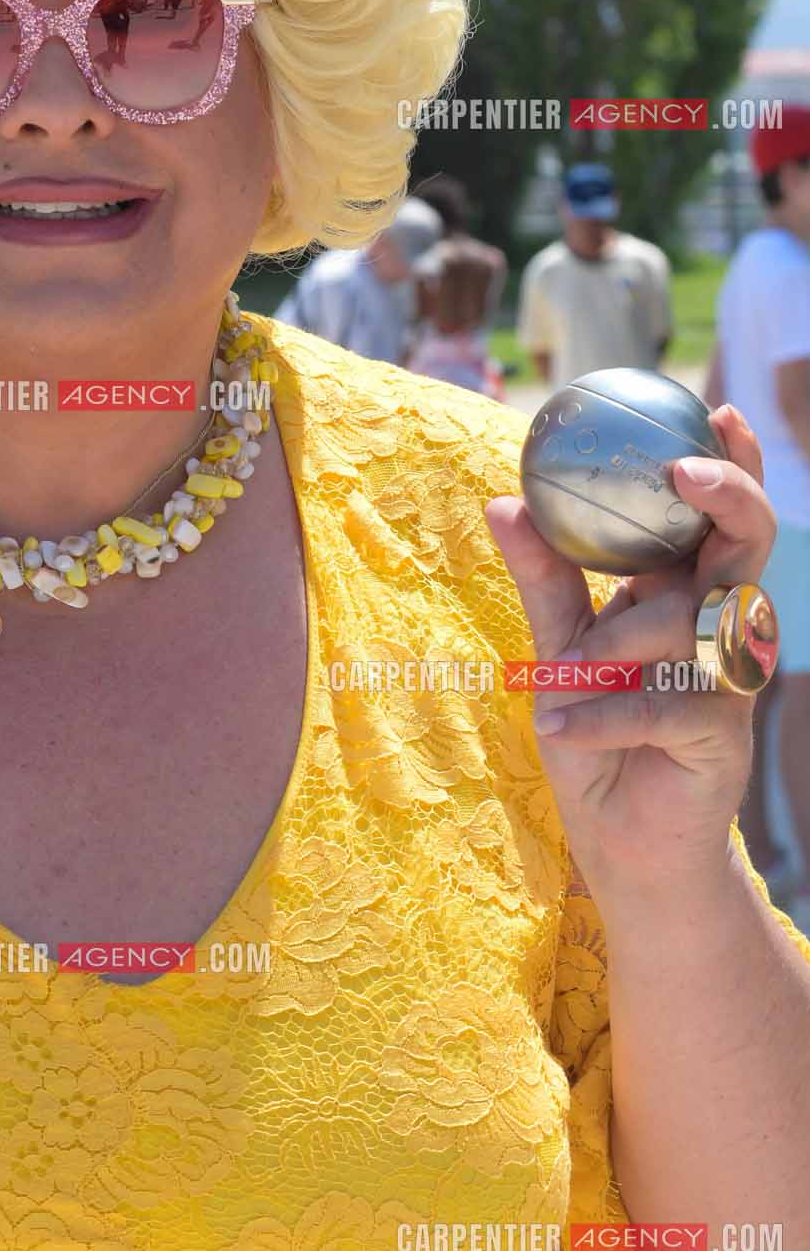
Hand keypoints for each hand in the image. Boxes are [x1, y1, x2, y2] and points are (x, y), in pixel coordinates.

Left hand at [484, 404, 772, 903]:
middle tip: (688, 473)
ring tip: (564, 675)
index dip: (728, 464)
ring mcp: (729, 681)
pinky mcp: (723, 735)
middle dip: (730, 499)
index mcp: (685, 595)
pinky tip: (563, 723)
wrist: (619, 840)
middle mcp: (719, 628)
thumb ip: (544, 580)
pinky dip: (603, 713)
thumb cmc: (593, 734)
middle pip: (746, 546)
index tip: (713, 410)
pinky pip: (662, 704)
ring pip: (688, 622)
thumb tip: (503, 500)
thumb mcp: (558, 649)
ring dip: (616, 642)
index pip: (717, 517)